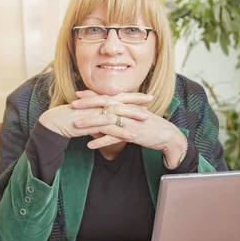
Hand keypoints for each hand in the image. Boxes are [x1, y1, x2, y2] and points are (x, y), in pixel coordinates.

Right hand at [39, 91, 150, 141]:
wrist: (53, 123)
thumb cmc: (68, 120)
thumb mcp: (86, 118)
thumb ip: (97, 122)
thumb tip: (105, 129)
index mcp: (98, 102)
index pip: (119, 97)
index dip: (133, 96)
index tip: (146, 95)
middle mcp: (98, 105)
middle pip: (121, 102)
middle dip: (137, 101)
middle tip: (152, 100)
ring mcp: (95, 114)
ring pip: (118, 114)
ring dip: (133, 116)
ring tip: (147, 119)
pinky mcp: (92, 124)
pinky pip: (109, 128)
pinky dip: (122, 132)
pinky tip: (132, 136)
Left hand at [72, 92, 186, 167]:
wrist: (167, 135)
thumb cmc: (151, 126)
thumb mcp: (136, 116)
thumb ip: (124, 113)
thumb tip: (110, 114)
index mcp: (127, 105)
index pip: (107, 97)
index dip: (92, 95)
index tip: (78, 94)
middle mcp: (127, 110)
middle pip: (104, 104)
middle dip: (87, 105)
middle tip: (72, 105)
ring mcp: (130, 121)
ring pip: (106, 120)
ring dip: (90, 122)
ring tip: (75, 126)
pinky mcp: (132, 133)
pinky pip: (114, 137)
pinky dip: (101, 141)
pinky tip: (89, 145)